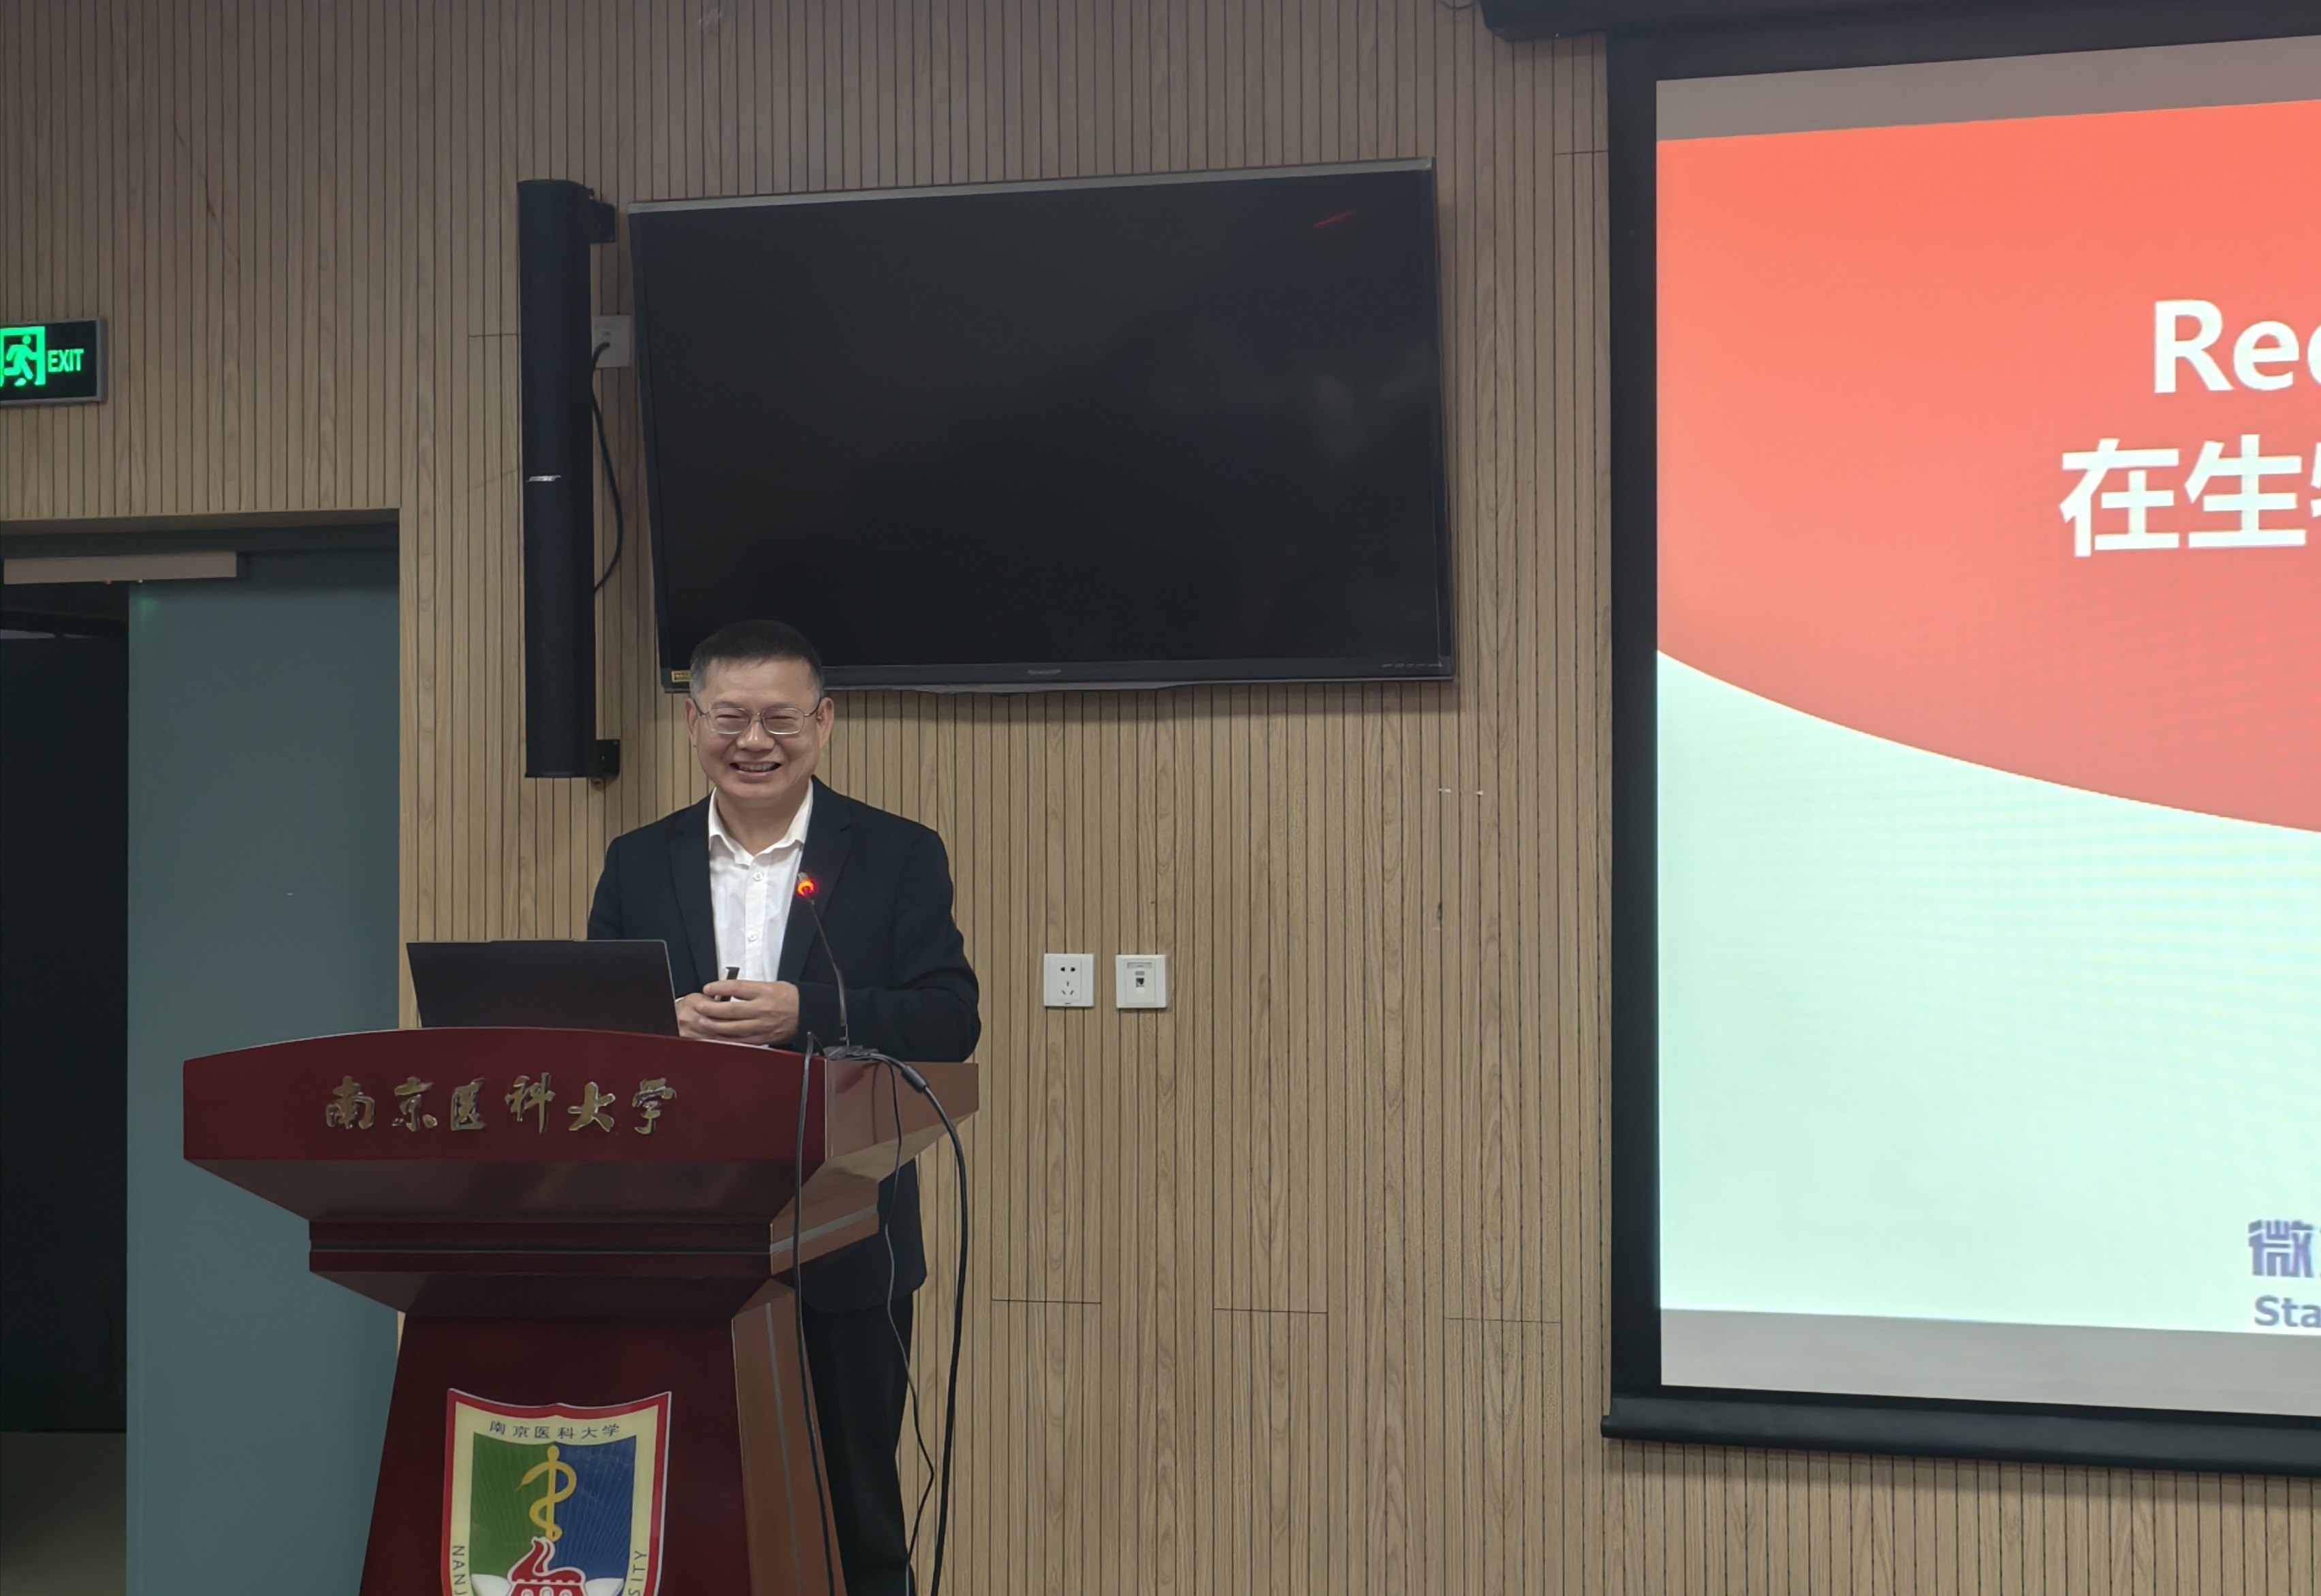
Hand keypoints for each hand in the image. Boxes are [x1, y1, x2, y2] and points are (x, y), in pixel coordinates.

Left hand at [676, 980, 800, 1045]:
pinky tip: (716, 1036)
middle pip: (730, 1009)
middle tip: (699, 1006)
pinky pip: (740, 1040)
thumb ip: (750, 989)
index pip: (737, 988)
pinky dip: (726, 1038)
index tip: (708, 988)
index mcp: (765, 992)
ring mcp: (761, 1026)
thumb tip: (728, 991)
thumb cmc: (792, 999)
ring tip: (702, 1022)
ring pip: (732, 1028)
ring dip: (714, 1025)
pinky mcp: (762, 1039)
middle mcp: (762, 1009)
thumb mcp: (772, 985)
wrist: (809, 1014)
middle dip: (711, 1008)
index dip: (719, 988)